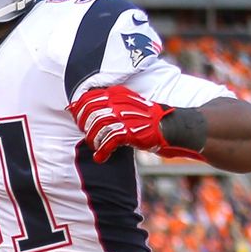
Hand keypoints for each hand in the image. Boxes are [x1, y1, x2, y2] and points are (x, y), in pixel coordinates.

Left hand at [69, 85, 203, 162]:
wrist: (174, 127)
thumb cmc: (146, 119)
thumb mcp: (126, 107)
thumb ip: (107, 107)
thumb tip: (79, 109)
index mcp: (118, 94)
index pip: (88, 98)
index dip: (78, 110)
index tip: (76, 120)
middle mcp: (120, 103)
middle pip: (90, 112)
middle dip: (83, 125)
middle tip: (88, 136)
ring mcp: (126, 117)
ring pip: (97, 126)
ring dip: (93, 139)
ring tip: (96, 147)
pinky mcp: (132, 131)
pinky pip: (110, 140)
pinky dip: (102, 151)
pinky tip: (101, 157)